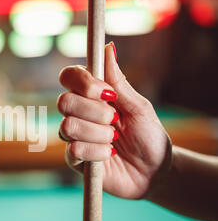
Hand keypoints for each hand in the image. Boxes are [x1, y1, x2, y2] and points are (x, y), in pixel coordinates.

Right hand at [57, 42, 171, 198]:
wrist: (155, 172)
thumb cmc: (149, 136)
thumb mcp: (139, 107)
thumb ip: (119, 82)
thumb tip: (108, 48)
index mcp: (92, 96)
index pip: (69, 77)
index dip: (82, 82)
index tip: (106, 93)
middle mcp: (79, 113)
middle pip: (63, 101)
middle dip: (94, 112)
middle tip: (115, 121)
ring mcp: (74, 136)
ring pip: (68, 126)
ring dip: (98, 134)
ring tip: (114, 141)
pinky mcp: (74, 159)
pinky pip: (74, 149)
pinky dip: (98, 152)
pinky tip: (109, 155)